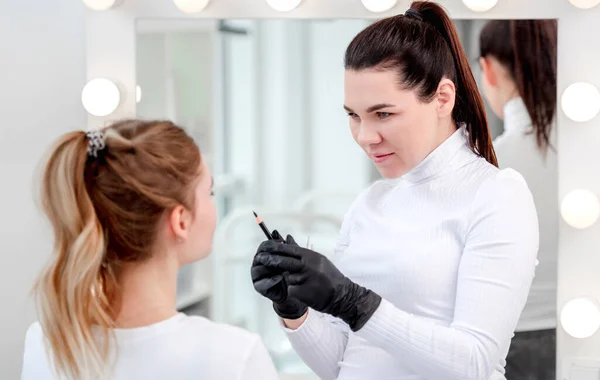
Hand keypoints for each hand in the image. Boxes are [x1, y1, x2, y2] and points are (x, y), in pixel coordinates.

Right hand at [251, 230, 307, 319]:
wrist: (291, 290)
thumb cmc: (289, 272)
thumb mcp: (292, 259)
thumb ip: (290, 248)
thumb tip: (289, 236)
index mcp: (264, 255)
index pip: (263, 246)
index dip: (271, 243)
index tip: (282, 242)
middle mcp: (257, 264)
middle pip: (259, 256)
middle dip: (270, 256)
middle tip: (281, 257)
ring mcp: (256, 276)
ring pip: (259, 269)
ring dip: (271, 268)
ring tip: (282, 269)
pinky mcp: (259, 287)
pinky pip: (262, 282)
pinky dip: (271, 280)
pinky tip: (280, 278)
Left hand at [255, 236, 381, 330]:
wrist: (342, 296)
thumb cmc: (330, 277)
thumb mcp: (318, 260)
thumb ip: (301, 252)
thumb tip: (287, 238)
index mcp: (312, 257)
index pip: (290, 249)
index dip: (276, 247)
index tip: (266, 246)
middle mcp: (309, 266)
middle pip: (284, 261)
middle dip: (271, 260)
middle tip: (260, 259)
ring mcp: (305, 279)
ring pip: (287, 277)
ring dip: (288, 279)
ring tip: (301, 282)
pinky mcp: (302, 292)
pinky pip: (290, 289)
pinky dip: (293, 291)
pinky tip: (304, 292)